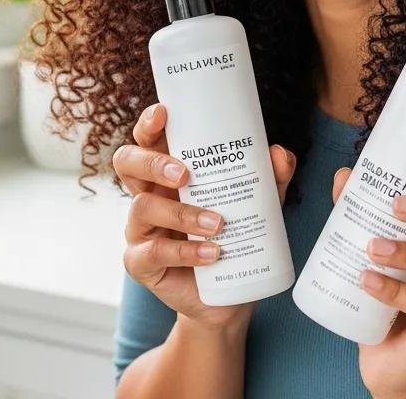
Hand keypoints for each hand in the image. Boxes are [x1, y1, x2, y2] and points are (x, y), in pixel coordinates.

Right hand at [115, 103, 296, 332]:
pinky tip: (212, 253)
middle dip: (152, 162)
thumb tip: (277, 153)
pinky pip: (152, 252)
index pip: (148, 138)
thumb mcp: (260, 202)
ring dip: (181, 213)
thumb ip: (271, 176)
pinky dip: (184, 251)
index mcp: (169, 170)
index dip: (149, 123)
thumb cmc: (238, 234)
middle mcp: (148, 193)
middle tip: (185, 173)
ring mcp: (140, 228)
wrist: (232, 292)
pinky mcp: (142, 263)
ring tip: (217, 223)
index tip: (164, 113)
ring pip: (142, 207)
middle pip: (127, 162)